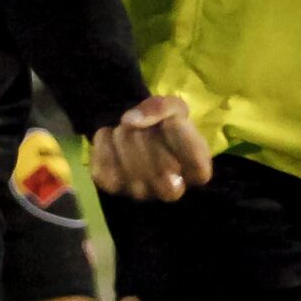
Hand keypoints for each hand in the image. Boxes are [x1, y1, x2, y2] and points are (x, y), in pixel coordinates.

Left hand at [89, 95, 212, 201]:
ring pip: (129, 165)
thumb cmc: (164, 125)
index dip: (183, 139)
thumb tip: (131, 121)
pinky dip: (103, 142)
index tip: (172, 120)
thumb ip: (163, 108)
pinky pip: (103, 164)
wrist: (133, 130)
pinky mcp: (112, 187)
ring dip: (123, 135)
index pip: (197, 167)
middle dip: (148, 135)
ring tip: (127, 129)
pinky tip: (109, 137)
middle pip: (160, 168)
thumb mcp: (174, 108)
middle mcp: (170, 191)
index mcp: (196, 173)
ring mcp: (140, 192)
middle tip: (144, 126)